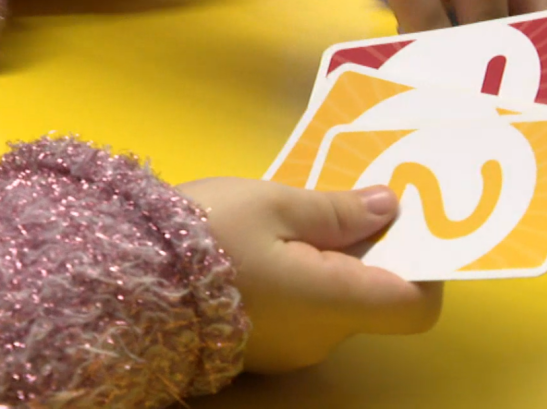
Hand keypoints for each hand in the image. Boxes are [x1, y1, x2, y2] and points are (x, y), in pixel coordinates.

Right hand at [177, 177, 442, 372]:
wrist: (119, 277)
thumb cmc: (202, 235)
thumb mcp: (273, 202)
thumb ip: (337, 208)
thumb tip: (389, 206)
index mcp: (333, 302)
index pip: (417, 304)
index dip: (426, 265)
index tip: (407, 222)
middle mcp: (320, 337)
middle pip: (374, 298)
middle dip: (368, 249)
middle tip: (343, 196)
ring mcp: (287, 349)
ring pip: (333, 300)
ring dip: (327, 259)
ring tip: (292, 213)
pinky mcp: (258, 348)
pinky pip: (299, 309)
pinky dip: (298, 275)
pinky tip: (264, 241)